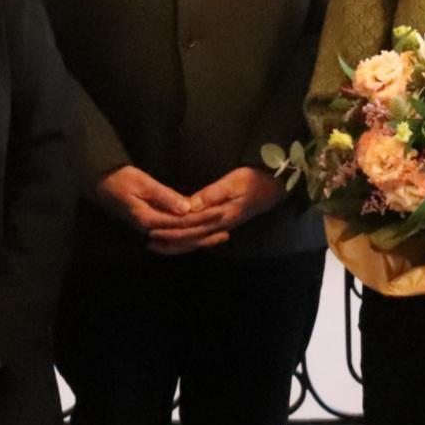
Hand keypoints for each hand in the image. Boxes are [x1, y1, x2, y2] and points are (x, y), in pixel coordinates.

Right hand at [93, 166, 221, 245]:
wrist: (97, 184)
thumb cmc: (118, 178)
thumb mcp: (141, 182)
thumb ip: (164, 196)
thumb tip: (187, 208)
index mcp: (148, 219)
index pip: (182, 223)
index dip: (203, 218)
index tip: (220, 212)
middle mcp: (149, 229)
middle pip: (182, 236)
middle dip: (205, 232)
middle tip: (227, 227)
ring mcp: (147, 230)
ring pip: (178, 240)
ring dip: (199, 238)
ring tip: (219, 235)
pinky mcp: (148, 226)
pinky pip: (171, 236)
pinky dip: (187, 238)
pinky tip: (199, 236)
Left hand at [158, 167, 289, 254]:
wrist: (274, 187)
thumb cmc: (254, 180)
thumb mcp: (234, 182)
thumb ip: (213, 194)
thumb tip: (192, 205)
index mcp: (221, 216)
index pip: (191, 227)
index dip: (172, 229)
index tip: (153, 229)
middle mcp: (220, 225)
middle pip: (191, 238)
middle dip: (170, 241)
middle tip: (149, 241)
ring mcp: (222, 226)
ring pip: (196, 240)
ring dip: (177, 243)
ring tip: (157, 244)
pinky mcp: (222, 223)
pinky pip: (201, 236)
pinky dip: (188, 239)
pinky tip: (178, 238)